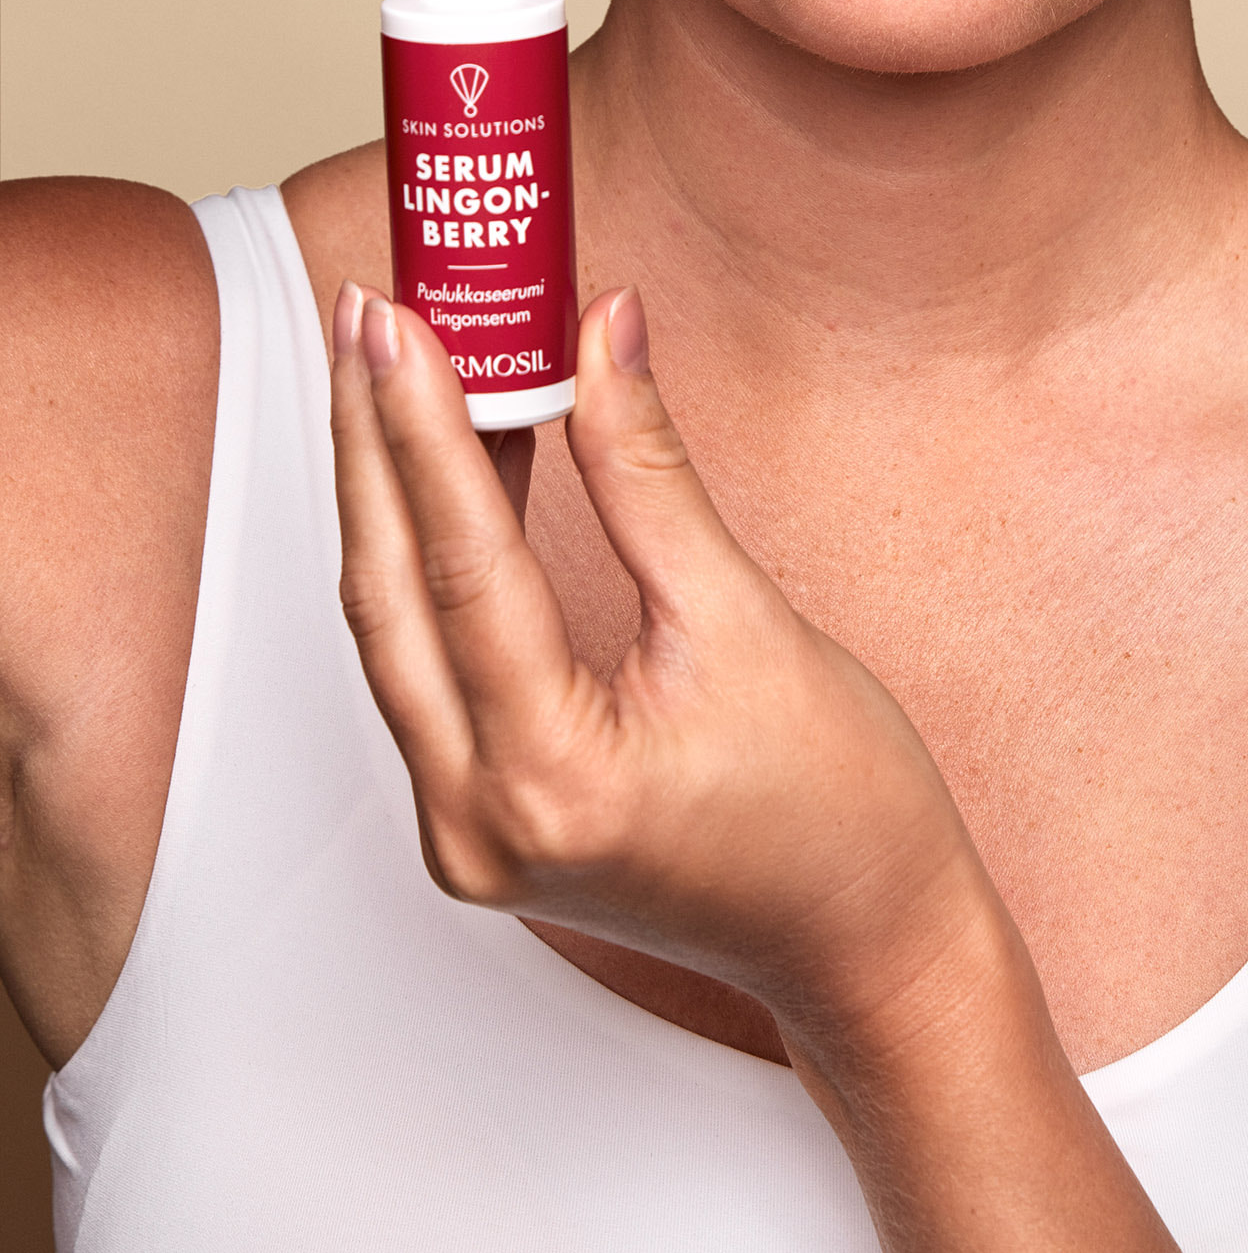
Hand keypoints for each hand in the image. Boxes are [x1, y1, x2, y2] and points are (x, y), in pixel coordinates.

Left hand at [329, 280, 1000, 1063]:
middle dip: (372, 443)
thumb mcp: (745, 618)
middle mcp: (478, 821)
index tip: (400, 321)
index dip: (423, 426)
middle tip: (373, 316)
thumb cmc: (836, 805)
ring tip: (394, 369)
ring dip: (390, 495)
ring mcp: (466, 834)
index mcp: (551, 776)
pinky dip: (429, 562)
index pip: (460, 564)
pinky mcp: (478, 822)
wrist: (865, 939)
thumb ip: (650, 473)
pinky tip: (449, 470)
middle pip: (390, 593)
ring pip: (394, 630)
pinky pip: (424, 667)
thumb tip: (603, 335)